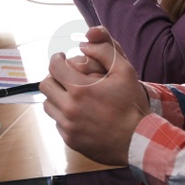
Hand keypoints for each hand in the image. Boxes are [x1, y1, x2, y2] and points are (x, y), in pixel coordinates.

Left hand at [40, 26, 150, 165]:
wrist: (138, 141)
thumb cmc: (132, 105)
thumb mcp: (125, 71)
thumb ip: (105, 52)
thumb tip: (84, 44)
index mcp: (80, 89)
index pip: (54, 67)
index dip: (57, 59)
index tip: (62, 58)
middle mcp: (69, 108)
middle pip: (46, 85)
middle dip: (54, 77)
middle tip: (65, 76)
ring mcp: (68, 126)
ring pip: (48, 105)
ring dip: (56, 96)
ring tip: (70, 94)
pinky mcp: (70, 140)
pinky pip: (57, 123)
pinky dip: (63, 115)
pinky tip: (78, 113)